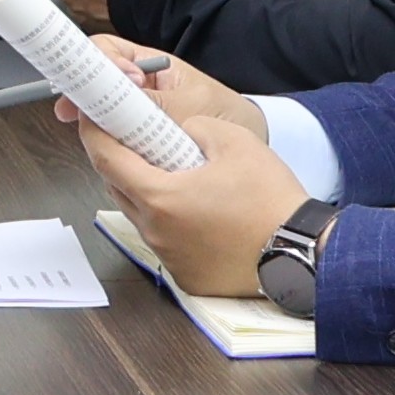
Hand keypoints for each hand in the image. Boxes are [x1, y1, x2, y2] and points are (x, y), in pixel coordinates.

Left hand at [78, 102, 307, 302]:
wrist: (303, 253)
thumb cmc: (269, 199)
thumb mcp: (233, 140)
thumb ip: (195, 127)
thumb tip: (181, 131)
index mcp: (159, 197)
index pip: (106, 159)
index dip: (94, 133)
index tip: (92, 117)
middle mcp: (156, 232)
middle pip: (118, 189)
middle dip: (120, 162)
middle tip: (135, 140)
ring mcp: (170, 259)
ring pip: (142, 217)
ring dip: (147, 194)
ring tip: (174, 175)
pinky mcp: (187, 277)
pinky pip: (166, 242)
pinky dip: (171, 223)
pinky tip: (196, 211)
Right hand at [99, 41, 270, 152]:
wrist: (253, 143)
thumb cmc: (228, 114)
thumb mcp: (191, 106)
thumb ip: (153, 102)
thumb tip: (116, 92)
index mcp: (151, 65)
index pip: (106, 50)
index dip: (90, 61)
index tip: (88, 83)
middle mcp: (139, 86)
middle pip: (96, 82)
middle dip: (83, 96)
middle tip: (73, 113)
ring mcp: (137, 113)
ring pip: (101, 112)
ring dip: (96, 123)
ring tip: (96, 134)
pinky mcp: (139, 140)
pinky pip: (115, 138)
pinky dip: (109, 145)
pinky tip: (110, 153)